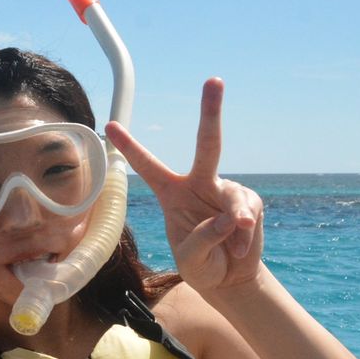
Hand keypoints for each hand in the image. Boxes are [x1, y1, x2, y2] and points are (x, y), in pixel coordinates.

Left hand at [105, 78, 263, 292]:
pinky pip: (248, 213)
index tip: (110, 125)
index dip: (130, 147)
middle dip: (211, 112)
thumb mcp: (191, 259)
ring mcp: (225, 190)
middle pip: (207, 145)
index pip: (147, 167)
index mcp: (171, 193)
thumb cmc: (202, 265)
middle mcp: (198, 184)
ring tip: (236, 241)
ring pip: (233, 196)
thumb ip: (204, 238)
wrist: (230, 278)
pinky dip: (245, 235)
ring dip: (236, 220)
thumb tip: (230, 216)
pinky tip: (241, 249)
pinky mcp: (249, 201)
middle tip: (214, 80)